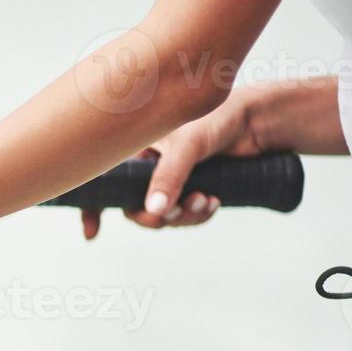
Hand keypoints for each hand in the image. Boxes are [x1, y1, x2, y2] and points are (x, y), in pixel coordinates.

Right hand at [81, 88, 262, 238]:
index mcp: (134, 147)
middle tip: (179, 211)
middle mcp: (148, 164)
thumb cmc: (217, 118)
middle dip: (156, 216)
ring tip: (205, 202)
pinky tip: (213, 202)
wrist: (258, 121)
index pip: (104, 179)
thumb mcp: (187, 146)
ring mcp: (169, 178)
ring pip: (162, 214)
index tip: (92, 232)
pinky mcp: (190, 188)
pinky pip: (184, 214)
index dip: (94, 207)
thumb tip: (154, 212)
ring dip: (184, 216)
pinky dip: (198, 214)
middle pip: (135, 206)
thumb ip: (168, 177)